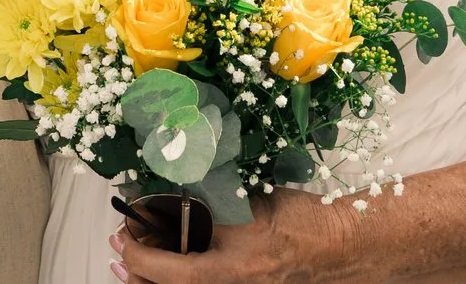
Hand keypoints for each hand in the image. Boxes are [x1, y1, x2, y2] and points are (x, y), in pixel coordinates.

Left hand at [112, 192, 358, 283]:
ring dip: (160, 277)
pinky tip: (177, 257)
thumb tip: (167, 190)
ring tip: (137, 260)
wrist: (346, 242)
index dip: (137, 256)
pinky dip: (186, 274)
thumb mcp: (246, 202)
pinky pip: (208, 283)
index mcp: (229, 271)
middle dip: (140, 275)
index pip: (167, 272)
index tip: (121, 236)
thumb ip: (207, 201)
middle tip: (120, 250)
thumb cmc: (302, 219)